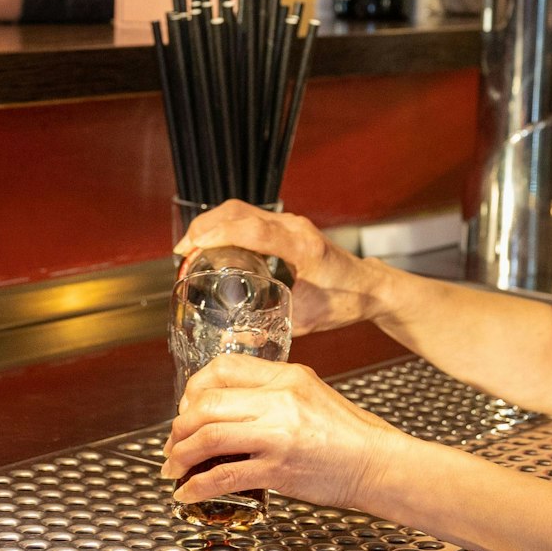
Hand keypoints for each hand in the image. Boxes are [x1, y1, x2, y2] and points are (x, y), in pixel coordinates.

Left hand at [163, 353, 413, 511]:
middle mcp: (279, 400)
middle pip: (206, 404)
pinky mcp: (278, 471)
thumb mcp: (311, 392)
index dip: (193, 389)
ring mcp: (277, 436)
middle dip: (178, 428)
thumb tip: (228, 404)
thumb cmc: (349, 433)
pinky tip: (188, 494)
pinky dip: (197, 487)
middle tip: (174, 443)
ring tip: (174, 468)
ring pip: (207, 437)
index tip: (186, 408)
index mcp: (286, 376)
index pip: (222, 368)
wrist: (378, 464)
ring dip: (180, 455)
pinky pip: (224, 476)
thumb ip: (272, 391)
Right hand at [176, 201, 387, 334]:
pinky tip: (212, 244)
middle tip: (182, 251)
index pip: (254, 230)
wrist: (369, 286)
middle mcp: (294, 227)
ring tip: (189, 247)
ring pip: (240, 210)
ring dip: (212, 223)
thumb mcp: (307, 319)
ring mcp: (289, 222)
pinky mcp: (285, 225)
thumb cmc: (345, 300)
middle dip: (204, 226)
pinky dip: (225, 225)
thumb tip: (234, 340)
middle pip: (239, 212)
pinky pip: (248, 216)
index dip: (219, 234)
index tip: (193, 247)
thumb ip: (271, 328)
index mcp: (302, 246)